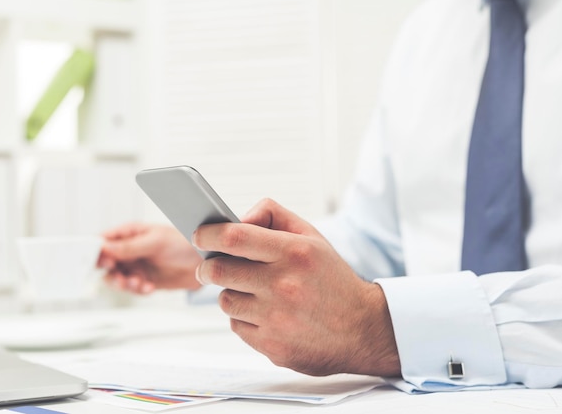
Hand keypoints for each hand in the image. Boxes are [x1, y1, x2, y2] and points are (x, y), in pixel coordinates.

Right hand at [99, 223, 202, 293]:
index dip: (97, 252)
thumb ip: (130, 246)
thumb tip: (104, 247)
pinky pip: (132, 288)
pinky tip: (149, 287)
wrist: (204, 260)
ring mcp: (136, 265)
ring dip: (124, 283)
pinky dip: (138, 290)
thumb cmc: (183, 242)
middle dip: (110, 272)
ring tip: (137, 282)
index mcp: (129, 233)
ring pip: (117, 278)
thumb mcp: (155, 242)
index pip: (102, 241)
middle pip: (105, 263)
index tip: (103, 262)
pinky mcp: (144, 279)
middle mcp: (129, 249)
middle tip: (120, 277)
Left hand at [192, 199, 400, 376]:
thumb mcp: (312, 237)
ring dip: (230, 292)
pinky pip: (237, 326)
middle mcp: (284, 285)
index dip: (208, 233)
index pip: (235, 237)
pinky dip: (244, 317)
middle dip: (207, 265)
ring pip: (226, 299)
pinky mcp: (272, 346)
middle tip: (209, 265)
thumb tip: (239, 218)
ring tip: (250, 290)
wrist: (363, 329)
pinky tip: (264, 313)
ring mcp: (276, 318)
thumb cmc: (332, 280)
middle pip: (219, 269)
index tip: (199, 234)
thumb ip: (274, 216)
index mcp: (294, 253)